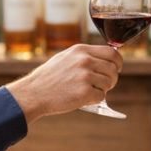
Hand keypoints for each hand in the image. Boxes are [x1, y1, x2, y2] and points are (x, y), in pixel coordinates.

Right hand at [7, 44, 122, 121]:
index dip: (118, 62)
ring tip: (87, 91)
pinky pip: (101, 97)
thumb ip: (85, 56)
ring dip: (102, 90)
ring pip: (109, 83)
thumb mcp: (66, 58)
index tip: (116, 69)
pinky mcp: (84, 92)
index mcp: (81, 50)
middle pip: (113, 69)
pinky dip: (95, 100)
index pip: (112, 52)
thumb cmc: (49, 78)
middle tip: (104, 85)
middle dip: (112, 79)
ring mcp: (85, 76)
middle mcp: (84, 60)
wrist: (33, 93)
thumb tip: (106, 59)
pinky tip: (82, 98)